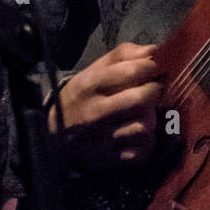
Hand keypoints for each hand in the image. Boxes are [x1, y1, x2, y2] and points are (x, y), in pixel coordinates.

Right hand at [48, 42, 164, 172]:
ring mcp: (103, 139)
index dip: (152, 67)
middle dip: (155, 92)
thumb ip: (124, 56)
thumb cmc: (83, 97)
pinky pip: (144, 151)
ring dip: (151, 119)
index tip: (153, 69)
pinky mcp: (110, 159)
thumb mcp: (94, 70)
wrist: (54, 135)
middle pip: (144, 98)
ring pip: (146, 126)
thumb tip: (154, 51)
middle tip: (152, 91)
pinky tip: (137, 135)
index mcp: (90, 85)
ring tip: (142, 114)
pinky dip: (146, 143)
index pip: (133, 70)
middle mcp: (96, 112)